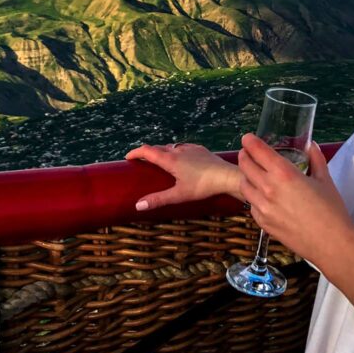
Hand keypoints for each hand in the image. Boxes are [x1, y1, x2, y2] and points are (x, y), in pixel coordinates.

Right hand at [125, 142, 239, 210]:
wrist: (226, 176)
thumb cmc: (202, 186)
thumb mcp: (178, 195)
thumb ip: (158, 199)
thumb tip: (138, 205)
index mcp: (170, 160)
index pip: (147, 151)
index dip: (135, 152)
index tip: (127, 157)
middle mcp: (178, 150)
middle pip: (157, 147)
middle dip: (147, 152)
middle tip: (141, 160)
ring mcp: (190, 148)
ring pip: (171, 146)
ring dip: (161, 151)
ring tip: (159, 160)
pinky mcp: (201, 149)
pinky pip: (183, 147)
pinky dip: (176, 150)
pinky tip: (181, 157)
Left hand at [238, 134, 353, 267]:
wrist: (331, 243)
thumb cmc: (331, 210)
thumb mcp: (325, 179)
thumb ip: (316, 159)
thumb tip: (311, 146)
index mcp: (284, 173)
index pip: (258, 151)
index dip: (250, 141)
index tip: (247, 138)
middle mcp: (269, 188)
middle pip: (245, 165)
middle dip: (244, 155)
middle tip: (247, 153)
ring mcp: (263, 207)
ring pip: (244, 185)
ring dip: (246, 176)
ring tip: (253, 173)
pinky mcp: (263, 223)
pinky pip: (250, 205)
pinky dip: (253, 197)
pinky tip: (262, 196)